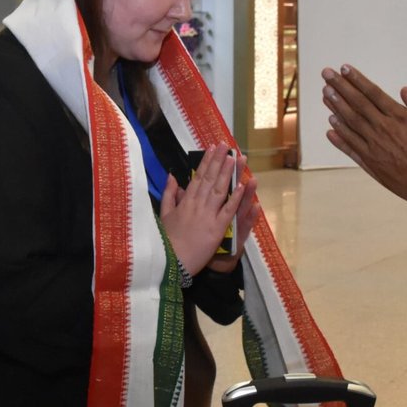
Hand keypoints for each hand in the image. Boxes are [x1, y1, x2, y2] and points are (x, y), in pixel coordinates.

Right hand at [161, 145, 250, 276]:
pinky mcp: (217, 229)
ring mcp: (208, 215)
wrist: (171, 261)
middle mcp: (198, 204)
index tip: (212, 147)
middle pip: (210, 179)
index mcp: (186, 201)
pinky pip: (228, 211)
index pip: (198, 176)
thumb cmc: (167, 239)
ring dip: (228, 174)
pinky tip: (242, 186)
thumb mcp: (164, 214)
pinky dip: (236, 198)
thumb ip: (169, 194)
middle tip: (226, 145)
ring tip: (235, 158)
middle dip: (219, 161)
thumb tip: (172, 176)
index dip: (206, 161)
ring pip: (220, 190)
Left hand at [322, 65, 406, 209]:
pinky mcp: (370, 162)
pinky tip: (330, 126)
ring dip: (336, 107)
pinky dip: (339, 137)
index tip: (344, 69)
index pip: (373, 93)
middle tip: (326, 74)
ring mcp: (373, 147)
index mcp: (400, 118)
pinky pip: (350, 147)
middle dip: (340, 87)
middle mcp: (383, 129)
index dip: (357, 80)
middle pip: (357, 104)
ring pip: (350, 123)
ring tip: (325, 93)